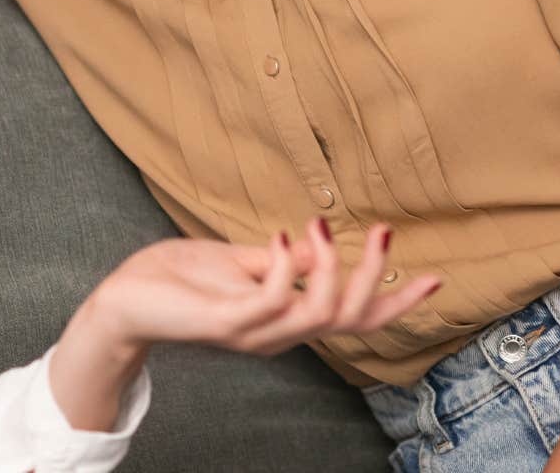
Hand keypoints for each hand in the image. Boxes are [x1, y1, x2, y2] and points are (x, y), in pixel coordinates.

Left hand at [88, 219, 440, 358]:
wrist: (124, 300)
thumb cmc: (177, 280)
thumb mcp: (240, 263)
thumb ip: (279, 261)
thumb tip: (319, 242)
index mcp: (284, 319)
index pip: (352, 317)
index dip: (395, 301)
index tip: (435, 277)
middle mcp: (277, 334)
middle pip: (348, 319)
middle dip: (375, 276)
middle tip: (384, 230)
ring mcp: (253, 332)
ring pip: (319, 314)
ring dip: (332, 267)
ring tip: (324, 226)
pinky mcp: (225, 323)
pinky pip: (272, 302)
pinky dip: (287, 268)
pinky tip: (285, 235)